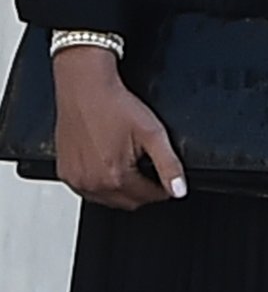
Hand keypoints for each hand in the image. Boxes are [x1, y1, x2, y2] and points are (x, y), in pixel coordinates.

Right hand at [52, 46, 186, 208]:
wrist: (85, 89)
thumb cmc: (115, 106)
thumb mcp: (152, 132)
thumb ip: (168, 164)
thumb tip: (179, 189)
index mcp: (115, 176)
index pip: (146, 197)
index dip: (161, 189)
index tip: (166, 182)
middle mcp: (92, 183)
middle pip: (126, 201)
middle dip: (142, 191)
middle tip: (149, 171)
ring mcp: (76, 180)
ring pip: (105, 198)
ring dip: (120, 189)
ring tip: (128, 164)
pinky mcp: (64, 173)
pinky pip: (86, 188)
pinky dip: (99, 182)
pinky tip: (106, 163)